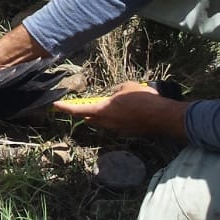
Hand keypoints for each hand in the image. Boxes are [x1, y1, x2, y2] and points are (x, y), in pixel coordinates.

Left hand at [53, 81, 188, 138]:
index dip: (65, 108)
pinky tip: (120, 111)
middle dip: (81, 111)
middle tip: (75, 105)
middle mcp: (107, 123)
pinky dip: (112, 118)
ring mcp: (118, 129)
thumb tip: (113, 95)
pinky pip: (114, 125)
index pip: (78, 110)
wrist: (164, 116)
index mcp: (103, 110)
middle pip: (88, 118)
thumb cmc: (144, 99)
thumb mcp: (126, 87)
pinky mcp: (127, 132)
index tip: (55, 105)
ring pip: (101, 122)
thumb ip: (116, 91)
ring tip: (98, 105)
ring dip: (97, 115)